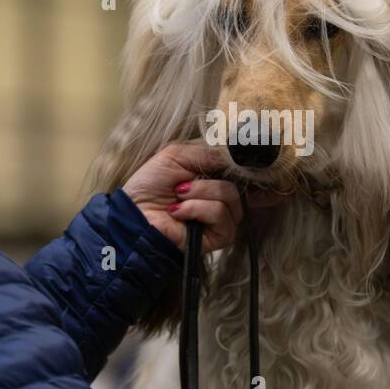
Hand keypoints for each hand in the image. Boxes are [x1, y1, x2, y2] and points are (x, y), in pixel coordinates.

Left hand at [121, 142, 280, 251]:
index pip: (244, 172)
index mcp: (215, 178)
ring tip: (177, 198)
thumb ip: (209, 152)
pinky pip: (221, 215)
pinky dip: (197, 209)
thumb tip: (238, 154)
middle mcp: (223, 198)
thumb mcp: (178, 155)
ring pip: (231, 197)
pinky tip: (178, 212)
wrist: (134, 213)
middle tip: (182, 185)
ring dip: (199, 192)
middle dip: (207, 179)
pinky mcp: (220, 236)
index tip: (256, 158)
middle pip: (239, 182)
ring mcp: (223, 218)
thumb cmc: (150, 184)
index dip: (252, 168)